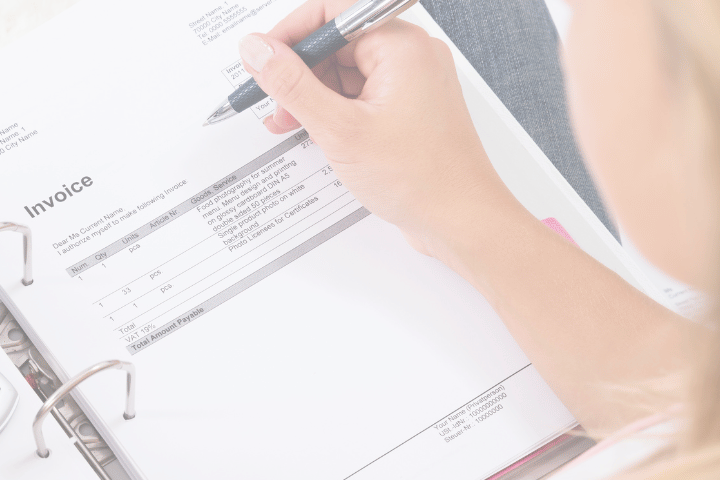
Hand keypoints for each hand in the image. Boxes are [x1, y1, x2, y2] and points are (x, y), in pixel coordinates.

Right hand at [239, 4, 524, 264]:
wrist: (461, 220)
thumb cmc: (420, 178)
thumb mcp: (339, 129)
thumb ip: (292, 85)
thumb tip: (258, 51)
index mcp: (401, 45)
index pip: (332, 14)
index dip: (289, 36)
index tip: (260, 59)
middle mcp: (410, 55)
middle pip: (337, 44)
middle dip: (300, 74)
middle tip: (275, 103)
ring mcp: (411, 81)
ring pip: (346, 72)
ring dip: (313, 96)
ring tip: (292, 125)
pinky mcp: (408, 107)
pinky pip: (361, 95)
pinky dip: (335, 111)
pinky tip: (319, 134)